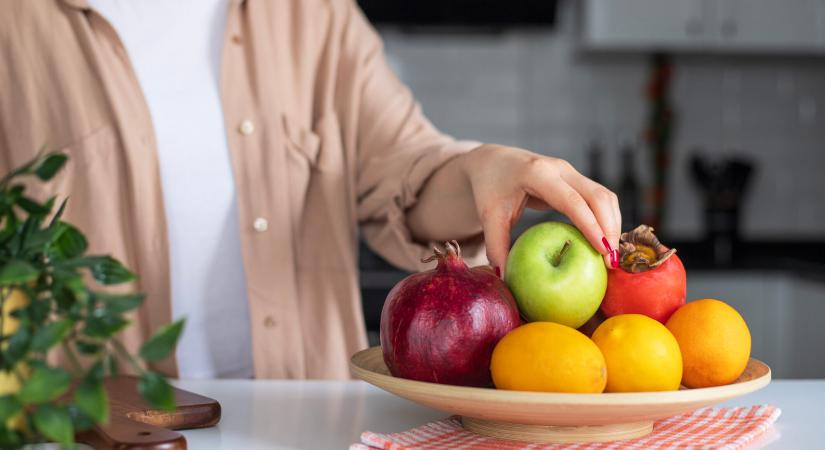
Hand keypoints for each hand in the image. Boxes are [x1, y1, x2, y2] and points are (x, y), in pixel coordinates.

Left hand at [460, 145, 620, 271]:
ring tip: (611, 257)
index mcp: (537, 173)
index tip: (603, 251)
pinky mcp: (576, 180)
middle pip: (598, 196)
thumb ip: (496, 245)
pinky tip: (605, 243)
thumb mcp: (489, 215)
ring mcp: (570, 172)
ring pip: (604, 196)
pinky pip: (600, 198)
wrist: (493, 161)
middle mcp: (560, 169)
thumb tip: (505, 278)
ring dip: (612, 225)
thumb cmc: (490, 187)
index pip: (572, 201)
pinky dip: (607, 219)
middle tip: (612, 262)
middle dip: (610, 228)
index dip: (591, 225)